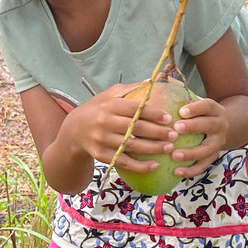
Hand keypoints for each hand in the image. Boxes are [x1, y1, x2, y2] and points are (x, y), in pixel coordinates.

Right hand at [62, 83, 176, 174]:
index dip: (152, 113)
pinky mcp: (101, 155)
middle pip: (135, 128)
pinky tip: (154, 165)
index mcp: (108, 106)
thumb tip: (153, 81)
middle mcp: (104, 122)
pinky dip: (139, 166)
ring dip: (152, 148)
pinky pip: (123, 162)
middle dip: (157, 132)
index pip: (134, 108)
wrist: (73, 130)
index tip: (168, 118)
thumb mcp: (109, 95)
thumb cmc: (97, 109)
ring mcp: (102, 140)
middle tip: (174, 134)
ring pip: (131, 146)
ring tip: (169, 148)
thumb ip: (130, 89)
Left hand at [166, 96, 229, 177]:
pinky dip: (190, 171)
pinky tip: (176, 172)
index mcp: (215, 109)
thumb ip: (174, 92)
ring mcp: (218, 143)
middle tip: (175, 129)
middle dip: (193, 127)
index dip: (196, 108)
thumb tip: (147, 82)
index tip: (181, 112)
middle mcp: (220, 125)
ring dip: (191, 153)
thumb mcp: (193, 100)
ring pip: (207, 149)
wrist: (221, 127)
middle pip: (209, 125)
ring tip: (174, 155)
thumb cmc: (198, 113)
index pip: (208, 106)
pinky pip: (203, 166)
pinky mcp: (213, 157)